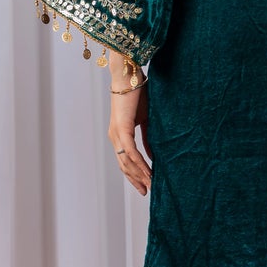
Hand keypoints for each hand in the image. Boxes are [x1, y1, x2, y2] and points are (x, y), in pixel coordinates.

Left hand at [108, 52, 151, 194]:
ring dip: (139, 174)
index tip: (144, 184)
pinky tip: (148, 172)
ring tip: (150, 185)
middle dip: (135, 179)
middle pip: (123, 165)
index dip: (134, 173)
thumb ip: (148, 138)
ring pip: (126, 161)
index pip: (124, 159)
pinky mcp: (122, 129)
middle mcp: (114, 136)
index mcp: (118, 133)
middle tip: (146, 191)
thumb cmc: (138, 94)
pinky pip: (130, 152)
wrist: (129, 75)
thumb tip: (153, 155)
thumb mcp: (146, 120)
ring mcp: (116, 133)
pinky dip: (140, 163)